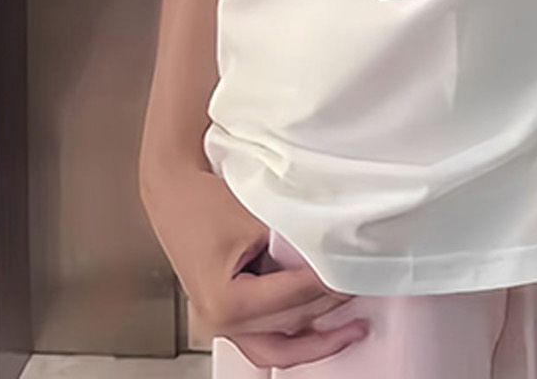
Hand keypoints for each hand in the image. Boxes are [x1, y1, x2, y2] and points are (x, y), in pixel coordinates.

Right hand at [141, 156, 368, 365]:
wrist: (173, 189)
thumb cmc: (204, 199)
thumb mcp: (257, 217)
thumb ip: (295, 240)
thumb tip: (336, 249)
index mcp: (226, 302)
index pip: (295, 298)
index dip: (331, 284)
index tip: (359, 272)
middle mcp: (219, 321)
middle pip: (290, 325)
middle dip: (330, 309)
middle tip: (363, 290)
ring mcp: (219, 322)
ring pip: (277, 348)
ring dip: (315, 342)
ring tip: (351, 331)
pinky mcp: (224, 314)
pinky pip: (264, 338)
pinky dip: (293, 336)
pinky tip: (319, 327)